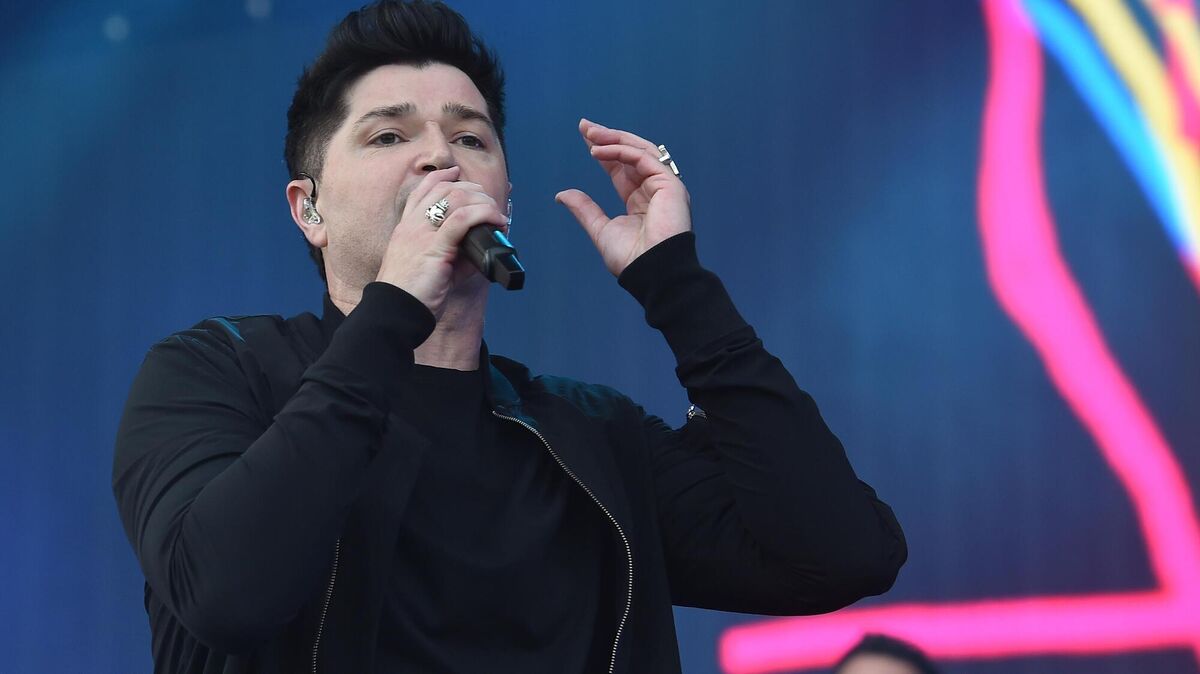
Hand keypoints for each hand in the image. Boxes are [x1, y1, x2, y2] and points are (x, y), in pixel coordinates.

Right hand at [375, 166, 508, 317]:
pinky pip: (462, 219)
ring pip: (455, 198)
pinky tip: (495, 221)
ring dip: (482, 202)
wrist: (395, 312)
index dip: (441, 178)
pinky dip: (483, 215)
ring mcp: (421, 233)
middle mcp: (411, 225)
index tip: (456, 173)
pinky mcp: (434, 246)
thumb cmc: (412, 295)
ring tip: (496, 215)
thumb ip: (452, 255)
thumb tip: (479, 250)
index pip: (422, 191)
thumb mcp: (429, 268)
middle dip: (472, 190)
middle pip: (444, 189)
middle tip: (489, 203)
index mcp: (406, 228)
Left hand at [555, 119, 691, 275]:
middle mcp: (654, 189)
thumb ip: (585, 209)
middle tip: (585, 126)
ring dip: (614, 138)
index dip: (604, 152)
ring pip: (640, 150)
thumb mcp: (601, 229)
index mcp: (641, 201)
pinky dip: (621, 151)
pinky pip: (643, 158)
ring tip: (590, 133)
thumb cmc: (631, 258)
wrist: (651, 271)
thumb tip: (562, 195)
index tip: (586, 138)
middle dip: (609, 138)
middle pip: (631, 154)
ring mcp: (665, 185)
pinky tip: (600, 151)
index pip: (621, 168)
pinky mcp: (670, 184)